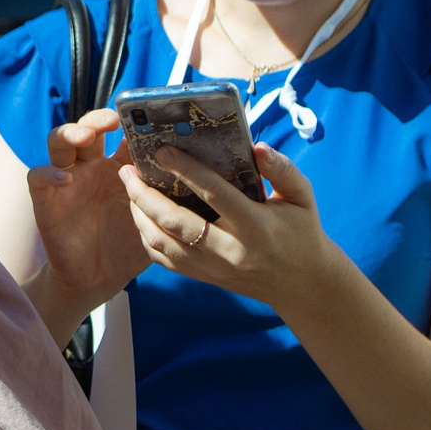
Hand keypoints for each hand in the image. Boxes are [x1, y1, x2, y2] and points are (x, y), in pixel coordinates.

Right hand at [26, 109, 151, 311]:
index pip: (122, 133)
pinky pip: (38, 177)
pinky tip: (64, 180)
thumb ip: (168, 195)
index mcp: (120, 167)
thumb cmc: (129, 247)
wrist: (99, 280)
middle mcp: (92, 167)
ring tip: (86, 137)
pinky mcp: (46, 200)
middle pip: (88, 127)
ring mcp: (67, 181)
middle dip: (98, 118)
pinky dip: (48, 174)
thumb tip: (203, 171)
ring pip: (59, 142)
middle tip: (113, 120)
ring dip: (70, 133)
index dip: (130, 120)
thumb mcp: (154, 218)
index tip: (145, 115)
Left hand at [119, 143, 332, 307]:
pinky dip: (146, 236)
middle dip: (145, 195)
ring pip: (162, 243)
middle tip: (128, 171)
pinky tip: (141, 215)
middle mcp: (229, 249)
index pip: (215, 194)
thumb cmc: (300, 231)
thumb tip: (256, 147)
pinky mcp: (201, 277)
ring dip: (139, 215)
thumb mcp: (302, 196)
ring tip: (129, 189)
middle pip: (176, 221)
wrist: (299, 282)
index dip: (186, 171)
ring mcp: (212, 267)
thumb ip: (283, 169)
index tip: (162, 151)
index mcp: (255, 227)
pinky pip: (163, 259)